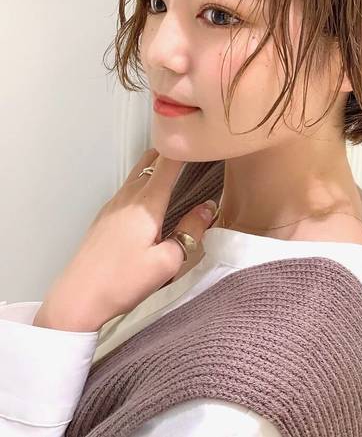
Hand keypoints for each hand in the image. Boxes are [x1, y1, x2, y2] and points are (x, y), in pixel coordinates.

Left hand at [33, 148, 216, 332]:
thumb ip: (190, 232)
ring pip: (139, 172)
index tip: (204, 139)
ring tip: (179, 169)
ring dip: (158, 165)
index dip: (187, 147)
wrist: (77, 298)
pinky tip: (154, 197)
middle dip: (173, 150)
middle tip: (195, 151)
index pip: (169, 162)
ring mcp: (113, 204)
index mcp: (146, 203)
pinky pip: (129, 187)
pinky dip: (145, 180)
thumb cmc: (122, 282)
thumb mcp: (167, 263)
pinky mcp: (105, 216)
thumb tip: (208, 209)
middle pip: (151, 159)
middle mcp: (128, 196)